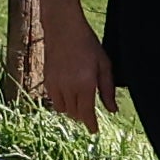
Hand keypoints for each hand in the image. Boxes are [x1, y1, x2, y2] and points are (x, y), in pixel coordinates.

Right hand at [36, 11, 108, 128]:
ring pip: (63, 109)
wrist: (64, 29)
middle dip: (83, 116)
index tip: (94, 131)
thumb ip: (108, 89)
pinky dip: (61, 102)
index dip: (91, 125)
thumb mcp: (104, 65)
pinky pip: (53, 99)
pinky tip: (68, 94)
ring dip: (72, 110)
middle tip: (89, 114)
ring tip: (79, 104)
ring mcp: (56, 84)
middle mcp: (68, 87)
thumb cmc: (87, 45)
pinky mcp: (47, 80)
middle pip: (75, 113)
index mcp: (85, 84)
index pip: (87, 113)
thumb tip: (112, 110)